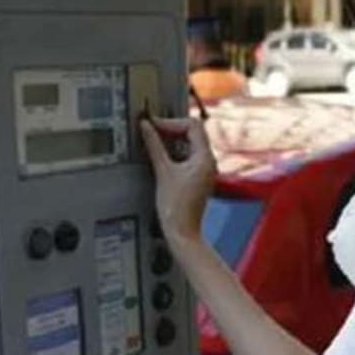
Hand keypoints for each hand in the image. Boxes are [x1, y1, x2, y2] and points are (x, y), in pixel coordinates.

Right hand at [140, 117, 216, 246]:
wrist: (182, 231)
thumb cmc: (175, 207)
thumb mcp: (162, 171)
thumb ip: (154, 145)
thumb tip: (146, 126)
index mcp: (205, 157)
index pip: (192, 126)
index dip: (172, 122)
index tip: (153, 124)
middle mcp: (209, 162)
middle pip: (193, 133)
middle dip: (172, 129)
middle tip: (151, 130)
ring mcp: (205, 170)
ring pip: (190, 144)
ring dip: (172, 140)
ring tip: (153, 142)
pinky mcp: (198, 178)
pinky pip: (189, 156)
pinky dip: (175, 152)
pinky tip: (161, 156)